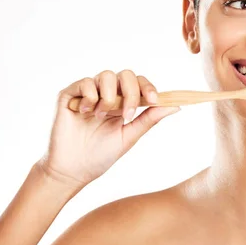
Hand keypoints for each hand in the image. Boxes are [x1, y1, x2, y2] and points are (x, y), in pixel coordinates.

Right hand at [38, 70, 179, 187]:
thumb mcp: (129, 136)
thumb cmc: (100, 155)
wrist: (73, 170)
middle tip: (128, 114)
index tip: (154, 99)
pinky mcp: (69, 95)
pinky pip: (84, 82)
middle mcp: (106, 94)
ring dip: (109, 97)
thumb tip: (176, 106)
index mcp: (122, 103)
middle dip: (132, 91)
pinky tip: (86, 113)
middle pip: (126, 75)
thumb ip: (149, 119)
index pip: (139, 83)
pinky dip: (90, 96)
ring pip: (106, 75)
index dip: (148, 87)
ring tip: (101, 117)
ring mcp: (88, 93)